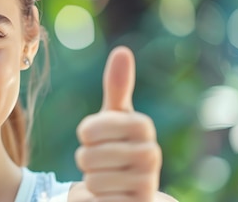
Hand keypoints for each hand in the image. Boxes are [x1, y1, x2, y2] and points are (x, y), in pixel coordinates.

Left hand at [75, 46, 161, 200]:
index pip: (89, 130)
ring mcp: (145, 185)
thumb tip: (122, 50)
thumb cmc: (118, 146)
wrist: (130, 189)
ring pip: (90, 180)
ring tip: (106, 178)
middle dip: (86, 159)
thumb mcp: (114, 118)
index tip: (94, 136)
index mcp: (143, 129)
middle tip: (101, 162)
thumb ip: (118, 87)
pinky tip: (108, 197)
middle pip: (87, 156)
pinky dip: (90, 199)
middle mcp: (151, 157)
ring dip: (90, 180)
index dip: (86, 134)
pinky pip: (92, 201)